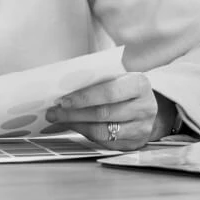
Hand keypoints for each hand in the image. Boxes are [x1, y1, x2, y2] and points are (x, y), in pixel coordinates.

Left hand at [46, 72, 170, 150]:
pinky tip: (73, 126)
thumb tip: (75, 56)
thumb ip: (98, 62)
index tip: (63, 99)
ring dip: (76, 125)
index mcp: (139, 84)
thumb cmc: (123, 85)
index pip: (109, 92)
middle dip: (73, 113)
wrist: (146, 105)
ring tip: (58, 119)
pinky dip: (85, 134)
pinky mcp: (134, 143)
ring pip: (102, 130)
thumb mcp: (116, 69)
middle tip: (53, 111)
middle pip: (103, 113)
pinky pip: (105, 142)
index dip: (84, 97)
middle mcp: (145, 107)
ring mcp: (141, 128)